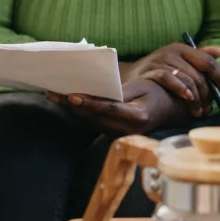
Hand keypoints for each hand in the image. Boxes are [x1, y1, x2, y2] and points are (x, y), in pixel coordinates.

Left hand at [47, 79, 187, 135]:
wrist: (166, 108)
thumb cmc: (155, 93)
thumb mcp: (143, 86)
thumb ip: (122, 92)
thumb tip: (101, 93)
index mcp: (139, 117)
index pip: (110, 109)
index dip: (90, 103)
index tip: (72, 96)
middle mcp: (128, 130)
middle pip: (95, 117)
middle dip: (73, 105)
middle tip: (52, 92)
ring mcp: (120, 134)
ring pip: (91, 121)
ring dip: (72, 109)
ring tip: (53, 95)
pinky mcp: (113, 133)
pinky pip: (94, 122)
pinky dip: (80, 112)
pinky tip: (66, 101)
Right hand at [123, 43, 219, 116]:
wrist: (131, 76)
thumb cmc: (160, 69)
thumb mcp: (179, 60)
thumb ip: (199, 56)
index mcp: (182, 49)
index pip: (207, 60)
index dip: (219, 75)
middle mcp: (172, 52)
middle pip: (198, 73)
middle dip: (207, 92)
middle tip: (209, 107)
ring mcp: (160, 61)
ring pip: (186, 77)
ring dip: (196, 96)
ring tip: (199, 110)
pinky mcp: (150, 71)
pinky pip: (168, 78)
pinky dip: (180, 89)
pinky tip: (187, 99)